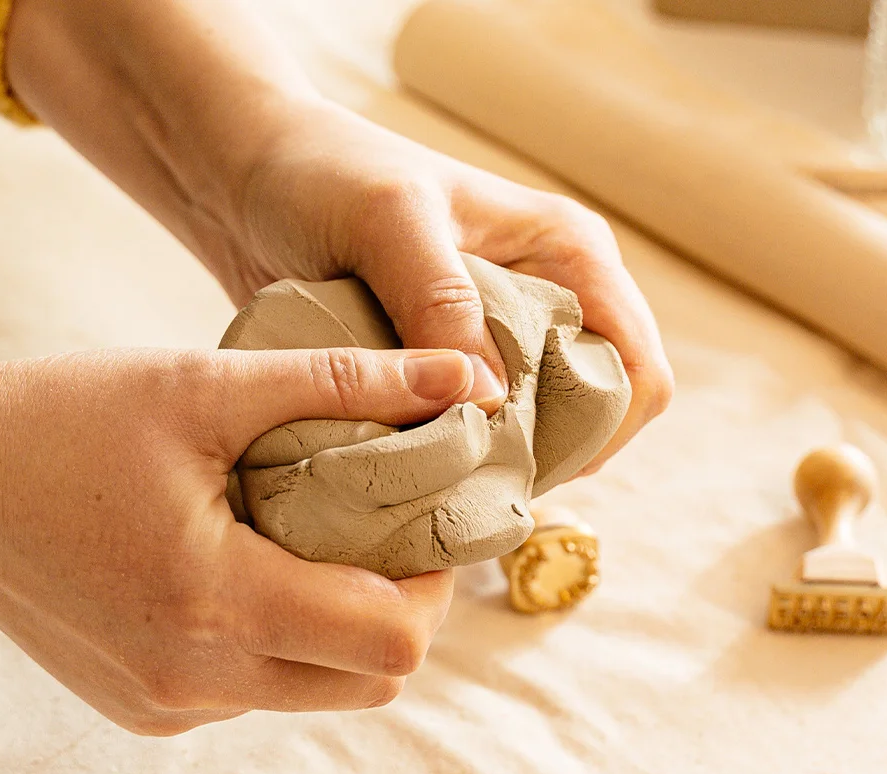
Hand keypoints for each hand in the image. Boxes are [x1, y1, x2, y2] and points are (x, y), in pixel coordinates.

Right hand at [0, 345, 475, 733]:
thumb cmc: (56, 420)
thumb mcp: (202, 384)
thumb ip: (348, 383)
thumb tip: (469, 380)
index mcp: (218, 602)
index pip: (393, 640)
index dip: (434, 584)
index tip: (425, 515)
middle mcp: (198, 680)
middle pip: (370, 683)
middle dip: (399, 612)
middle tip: (382, 529)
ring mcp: (168, 707)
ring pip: (313, 692)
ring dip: (337, 629)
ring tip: (307, 539)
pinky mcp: (145, 713)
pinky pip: (250, 691)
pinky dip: (272, 641)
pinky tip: (239, 570)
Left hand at [220, 102, 672, 469]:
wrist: (249, 177)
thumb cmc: (323, 175)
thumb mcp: (387, 225)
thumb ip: (440, 302)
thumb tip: (492, 401)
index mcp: (568, 257)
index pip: (637, 373)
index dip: (600, 434)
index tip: (520, 462)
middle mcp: (549, 303)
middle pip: (595, 424)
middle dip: (545, 465)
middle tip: (466, 485)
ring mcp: (501, 344)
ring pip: (539, 443)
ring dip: (496, 473)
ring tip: (433, 485)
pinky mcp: (450, 375)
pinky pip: (480, 443)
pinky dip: (455, 467)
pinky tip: (409, 477)